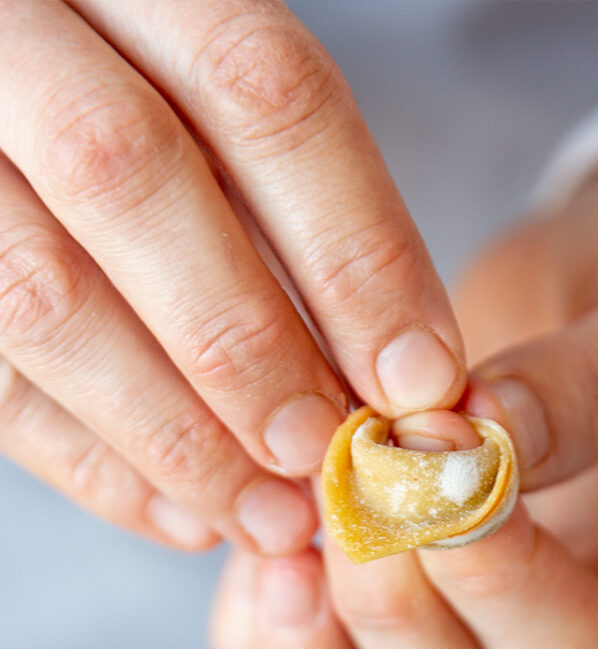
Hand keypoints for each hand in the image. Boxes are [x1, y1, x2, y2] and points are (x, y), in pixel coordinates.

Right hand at [0, 0, 464, 549]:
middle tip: (326, 454)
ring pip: (42, 293)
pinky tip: (182, 517)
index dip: (356, 246)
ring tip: (268, 519)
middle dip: (250, 344)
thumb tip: (393, 374)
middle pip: (136, 179)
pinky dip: (91, 465)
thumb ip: (289, 202)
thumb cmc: (141, 99)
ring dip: (174, 434)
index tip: (423, 378)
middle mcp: (17, 33)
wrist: (4, 76)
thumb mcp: (213, 107)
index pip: (263, 90)